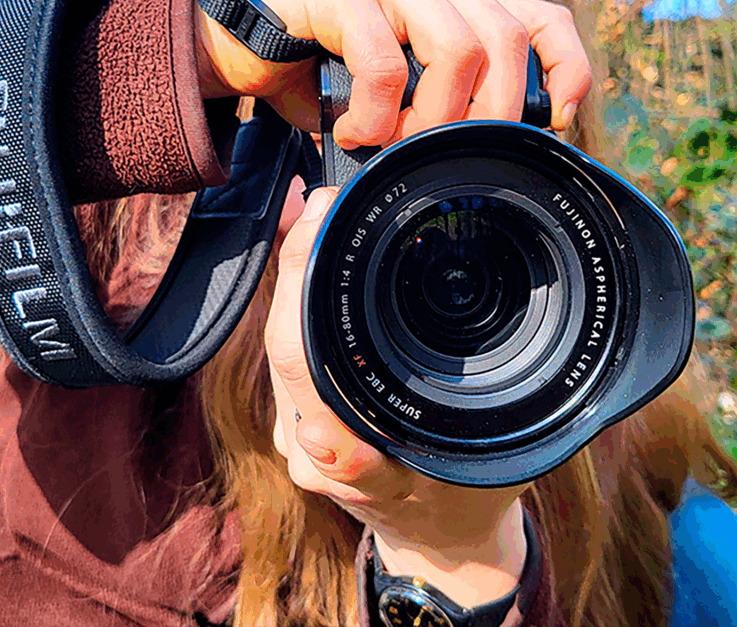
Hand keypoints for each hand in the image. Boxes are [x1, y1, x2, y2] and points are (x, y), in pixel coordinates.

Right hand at [195, 0, 591, 147]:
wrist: (239, 49)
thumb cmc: (322, 76)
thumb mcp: (398, 95)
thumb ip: (442, 105)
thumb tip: (489, 156)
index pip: (542, 18)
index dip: (565, 69)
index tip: (557, 120)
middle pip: (505, 40)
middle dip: (488, 116)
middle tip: (446, 155)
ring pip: (459, 47)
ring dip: (432, 117)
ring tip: (393, 140)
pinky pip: (384, 62)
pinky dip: (374, 114)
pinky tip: (353, 131)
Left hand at [267, 187, 530, 612]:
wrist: (447, 537)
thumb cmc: (453, 504)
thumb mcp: (442, 488)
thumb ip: (372, 471)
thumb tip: (314, 438)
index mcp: (323, 446)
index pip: (291, 349)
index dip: (297, 275)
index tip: (317, 215)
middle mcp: (302, 431)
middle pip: (282, 332)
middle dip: (295, 260)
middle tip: (320, 200)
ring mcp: (305, 420)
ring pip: (289, 334)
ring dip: (301, 274)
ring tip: (320, 214)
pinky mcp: (314, 406)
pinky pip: (305, 342)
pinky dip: (312, 294)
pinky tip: (323, 252)